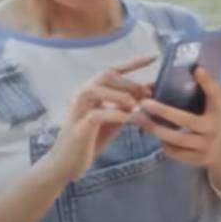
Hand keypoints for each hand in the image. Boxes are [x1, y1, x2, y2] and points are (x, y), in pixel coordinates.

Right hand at [43, 55, 154, 181]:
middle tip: (147, 96)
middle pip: (105, 75)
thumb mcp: (116, 119)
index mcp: (91, 92)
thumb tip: (152, 91)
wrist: (67, 164)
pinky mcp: (78, 128)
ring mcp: (77, 110)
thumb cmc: (92, 139)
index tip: (154, 56)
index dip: (133, 62)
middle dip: (130, 83)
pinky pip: (96, 114)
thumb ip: (130, 105)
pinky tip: (130, 120)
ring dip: (121, 96)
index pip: (112, 70)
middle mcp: (81, 96)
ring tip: (136, 107)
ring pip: (96, 89)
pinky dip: (116, 115)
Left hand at [136, 67, 220, 168]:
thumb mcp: (212, 107)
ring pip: (176, 139)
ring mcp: (205, 146)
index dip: (206, 83)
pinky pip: (175, 152)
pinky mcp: (197, 160)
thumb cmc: (210, 121)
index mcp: (218, 112)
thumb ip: (204, 91)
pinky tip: (156, 135)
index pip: (214, 95)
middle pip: (185, 120)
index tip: (195, 69)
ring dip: (157, 129)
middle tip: (144, 103)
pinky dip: (164, 144)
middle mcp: (213, 129)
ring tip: (141, 121)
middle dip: (163, 111)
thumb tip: (192, 68)